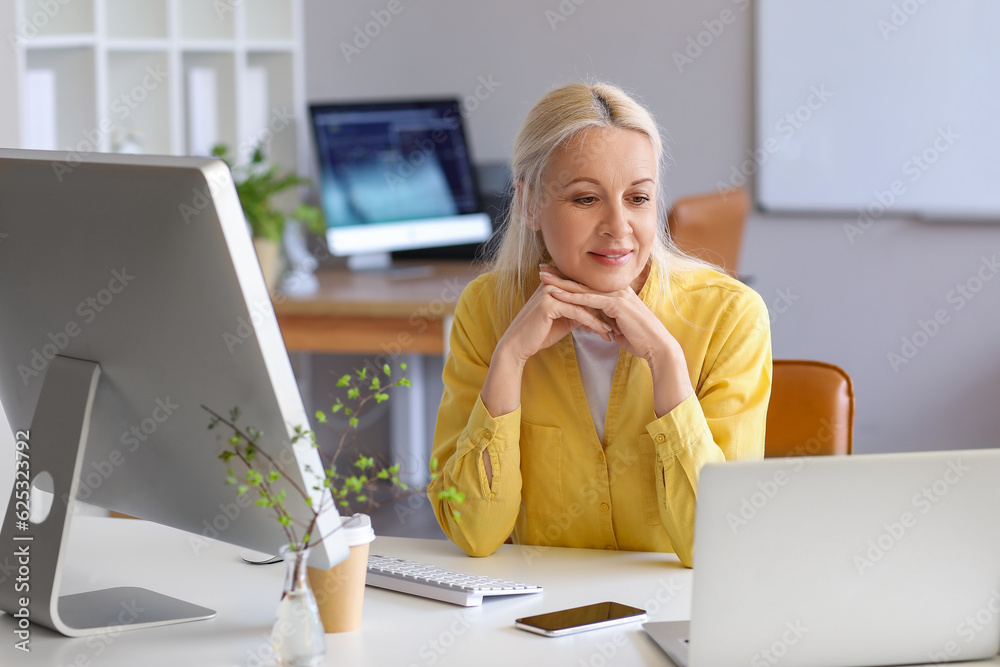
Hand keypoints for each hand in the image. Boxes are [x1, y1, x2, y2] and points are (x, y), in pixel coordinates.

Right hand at [497, 267, 613, 366]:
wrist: (519, 345)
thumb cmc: (540, 334)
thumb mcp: (564, 320)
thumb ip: (578, 312)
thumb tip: (596, 313)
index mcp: (555, 284)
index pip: (584, 291)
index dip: (601, 304)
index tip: (617, 317)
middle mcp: (553, 283)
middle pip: (586, 295)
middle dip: (604, 310)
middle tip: (621, 322)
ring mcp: (551, 292)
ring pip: (584, 303)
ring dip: (602, 317)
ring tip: (615, 330)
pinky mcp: (549, 304)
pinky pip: (577, 312)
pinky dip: (592, 323)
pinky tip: (603, 332)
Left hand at [539, 267, 693, 416]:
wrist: (657, 346)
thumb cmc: (640, 339)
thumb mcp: (618, 327)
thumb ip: (606, 320)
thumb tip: (594, 323)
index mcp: (617, 294)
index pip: (588, 285)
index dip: (569, 279)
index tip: (552, 275)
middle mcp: (616, 290)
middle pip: (583, 282)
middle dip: (561, 275)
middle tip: (541, 269)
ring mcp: (617, 295)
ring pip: (583, 288)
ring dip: (561, 283)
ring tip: (543, 278)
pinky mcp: (616, 305)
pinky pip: (589, 300)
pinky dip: (571, 297)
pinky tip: (556, 294)